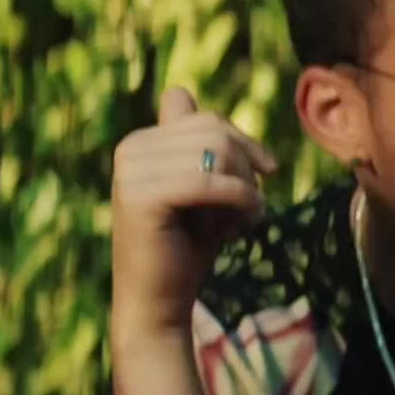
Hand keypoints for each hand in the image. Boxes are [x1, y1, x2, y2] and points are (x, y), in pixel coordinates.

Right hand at [109, 86, 279, 343]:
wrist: (159, 304)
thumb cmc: (186, 248)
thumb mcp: (198, 187)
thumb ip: (195, 143)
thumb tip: (179, 91)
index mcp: (140, 142)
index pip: (205, 117)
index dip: (243, 141)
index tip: (264, 171)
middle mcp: (130, 148)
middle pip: (214, 131)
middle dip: (247, 165)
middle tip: (253, 204)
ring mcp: (131, 171)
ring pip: (217, 153)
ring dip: (247, 187)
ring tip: (247, 218)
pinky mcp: (141, 197)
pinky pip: (211, 182)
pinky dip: (241, 201)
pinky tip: (245, 226)